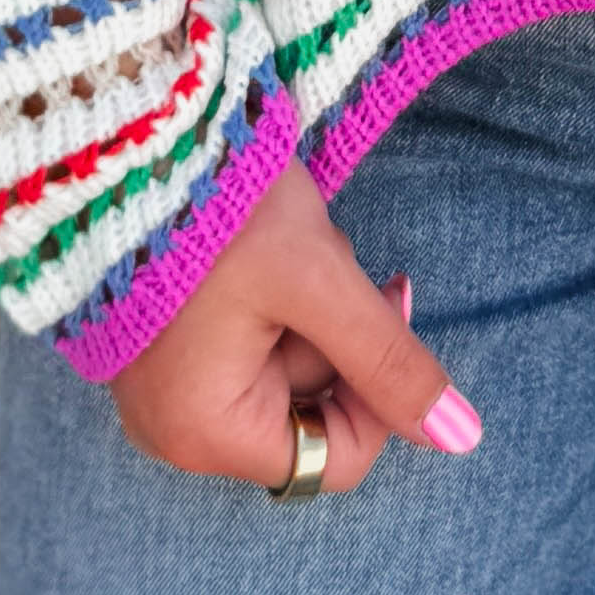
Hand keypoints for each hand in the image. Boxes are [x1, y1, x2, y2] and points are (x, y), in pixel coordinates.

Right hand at [103, 160, 481, 497]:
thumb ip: (388, 361)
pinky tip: (256, 252)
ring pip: (284, 368)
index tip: (380, 298)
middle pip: (308, 409)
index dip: (376, 390)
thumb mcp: (319, 281)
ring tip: (276, 243)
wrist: (135, 136)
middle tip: (310, 262)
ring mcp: (164, 391)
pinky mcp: (163, 351)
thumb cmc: (220, 210)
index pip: (337, 458)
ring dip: (304, 307)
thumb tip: (460, 438)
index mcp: (206, 434)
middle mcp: (175, 431)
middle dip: (330, 333)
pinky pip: (248, 345)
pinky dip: (273, 299)